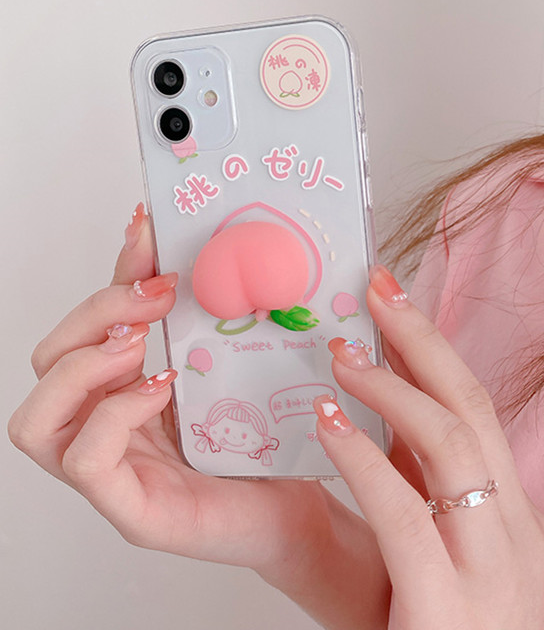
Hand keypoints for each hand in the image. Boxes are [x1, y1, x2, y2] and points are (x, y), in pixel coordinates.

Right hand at [7, 205, 389, 629]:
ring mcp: (114, 474)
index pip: (91, 326)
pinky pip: (86, 460)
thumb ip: (210, 326)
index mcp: (127, 392)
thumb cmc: (273, 444)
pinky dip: (115, 414)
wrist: (305, 508)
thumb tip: (207, 257)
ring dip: (86, 363)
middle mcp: (108, 429)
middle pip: (48, 363)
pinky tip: (160, 389)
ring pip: (37, 420)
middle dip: (96, 313)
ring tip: (142, 342)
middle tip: (155, 293)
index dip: (112, 274)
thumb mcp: (237, 368)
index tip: (148, 233)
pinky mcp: (134, 511)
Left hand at [313, 266, 543, 628]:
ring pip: (450, 446)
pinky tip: (328, 422)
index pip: (474, 409)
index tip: (392, 300)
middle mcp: (516, 528)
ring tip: (341, 352)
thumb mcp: (450, 550)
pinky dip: (365, 460)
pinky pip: (406, 515)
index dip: (431, 348)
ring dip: (391, 388)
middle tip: (376, 289)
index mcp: (515, 511)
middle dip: (422, 339)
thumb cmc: (445, 629)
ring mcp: (493, 568)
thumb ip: (424, 484)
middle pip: (471, 407)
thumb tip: (384, 403)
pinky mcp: (450, 609)